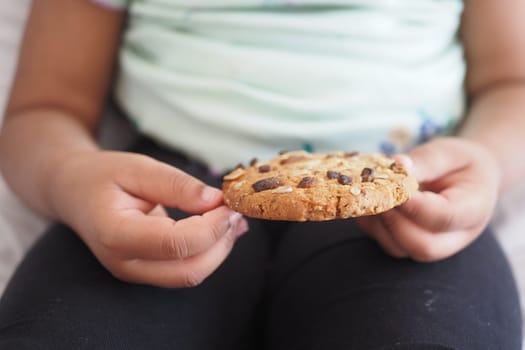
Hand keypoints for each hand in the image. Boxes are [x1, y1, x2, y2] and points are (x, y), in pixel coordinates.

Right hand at [49, 151, 247, 286]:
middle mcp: (124, 262)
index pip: (175, 244)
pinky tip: (219, 228)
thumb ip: (177, 185)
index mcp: (115, 233)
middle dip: (220, 242)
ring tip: (232, 218)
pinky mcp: (146, 271)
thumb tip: (216, 201)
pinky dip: (209, 251)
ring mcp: (134, 272)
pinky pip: (185, 269)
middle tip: (235, 211)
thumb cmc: (102, 175)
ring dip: (219, 249)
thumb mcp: (138, 167)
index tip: (229, 204)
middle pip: (188, 270)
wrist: (74, 191)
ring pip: (190, 275)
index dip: (211, 227)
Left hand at [357, 137, 500, 261]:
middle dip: (394, 222)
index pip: (444, 218)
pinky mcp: (413, 245)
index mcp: (474, 209)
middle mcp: (456, 236)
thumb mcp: (449, 152)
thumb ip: (425, 160)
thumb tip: (396, 164)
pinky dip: (372, 227)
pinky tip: (369, 203)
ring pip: (401, 249)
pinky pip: (389, 245)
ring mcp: (435, 245)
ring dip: (378, 224)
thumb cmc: (462, 163)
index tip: (393, 185)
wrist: (472, 178)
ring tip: (371, 196)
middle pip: (424, 246)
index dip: (413, 205)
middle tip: (378, 194)